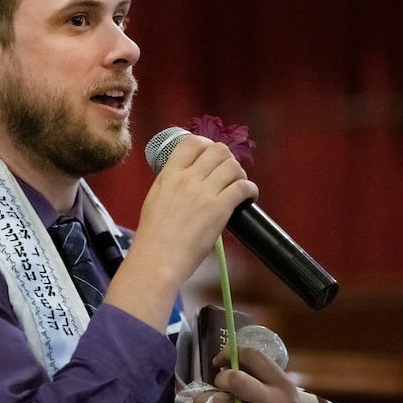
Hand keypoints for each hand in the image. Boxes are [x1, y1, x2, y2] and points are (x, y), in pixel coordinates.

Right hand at [105, 135, 257, 330]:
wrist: (157, 258)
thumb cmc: (153, 236)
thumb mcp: (155, 199)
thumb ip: (170, 184)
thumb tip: (185, 179)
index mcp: (169, 174)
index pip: (191, 143)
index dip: (206, 145)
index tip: (211, 157)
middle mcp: (187, 178)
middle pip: (217, 150)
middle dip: (227, 159)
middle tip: (228, 173)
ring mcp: (204, 192)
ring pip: (233, 166)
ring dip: (240, 174)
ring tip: (238, 186)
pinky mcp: (219, 208)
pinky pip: (242, 187)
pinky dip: (250, 190)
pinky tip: (248, 197)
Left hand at [207, 347, 319, 402]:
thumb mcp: (286, 395)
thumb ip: (264, 380)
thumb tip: (231, 364)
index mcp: (282, 383)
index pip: (253, 356)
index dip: (230, 353)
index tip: (219, 360)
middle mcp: (275, 399)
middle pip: (236, 378)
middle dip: (219, 379)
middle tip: (217, 384)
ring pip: (223, 402)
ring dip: (203, 401)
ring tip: (198, 402)